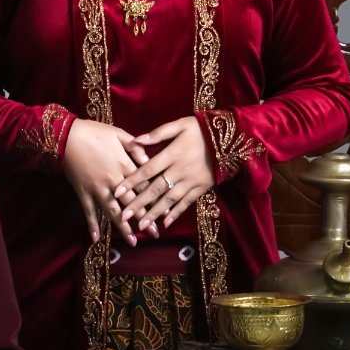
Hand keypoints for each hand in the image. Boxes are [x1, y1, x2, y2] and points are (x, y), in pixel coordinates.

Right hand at [62, 118, 149, 246]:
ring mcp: (97, 188)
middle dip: (144, 219)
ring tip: (133, 242)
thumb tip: (149, 159)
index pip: (143, 186)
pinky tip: (96, 239)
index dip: (155, 199)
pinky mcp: (83, 191)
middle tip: (155, 233)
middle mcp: (112, 180)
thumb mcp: (118, 134)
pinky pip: (89, 211)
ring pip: (112, 211)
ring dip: (123, 228)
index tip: (165, 211)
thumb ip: (135, 147)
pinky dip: (92, 225)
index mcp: (123, 165)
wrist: (66, 135)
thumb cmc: (94, 132)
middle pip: (131, 203)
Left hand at [118, 116, 216, 232]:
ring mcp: (191, 181)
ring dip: (154, 213)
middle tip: (124, 215)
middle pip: (156, 189)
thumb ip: (159, 133)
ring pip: (170, 200)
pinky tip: (165, 223)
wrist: (232, 139)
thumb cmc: (202, 129)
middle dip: (139, 203)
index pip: (147, 170)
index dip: (132, 181)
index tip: (117, 191)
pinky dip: (176, 213)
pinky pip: (187, 203)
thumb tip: (136, 139)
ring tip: (141, 225)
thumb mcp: (181, 124)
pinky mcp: (201, 188)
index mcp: (172, 154)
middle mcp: (180, 170)